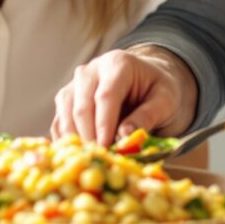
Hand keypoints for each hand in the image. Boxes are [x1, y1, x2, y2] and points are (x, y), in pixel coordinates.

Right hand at [51, 45, 197, 146]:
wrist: (146, 81)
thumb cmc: (157, 91)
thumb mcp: (165, 100)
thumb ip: (148, 116)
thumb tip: (125, 136)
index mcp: (117, 64)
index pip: (106, 95)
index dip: (104, 123)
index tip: (106, 147)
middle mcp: (90, 70)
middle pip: (81, 105)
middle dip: (89, 135)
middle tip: (99, 159)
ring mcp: (74, 84)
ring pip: (66, 113)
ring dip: (75, 139)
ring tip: (90, 160)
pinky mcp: (66, 100)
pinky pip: (59, 122)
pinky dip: (66, 140)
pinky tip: (78, 156)